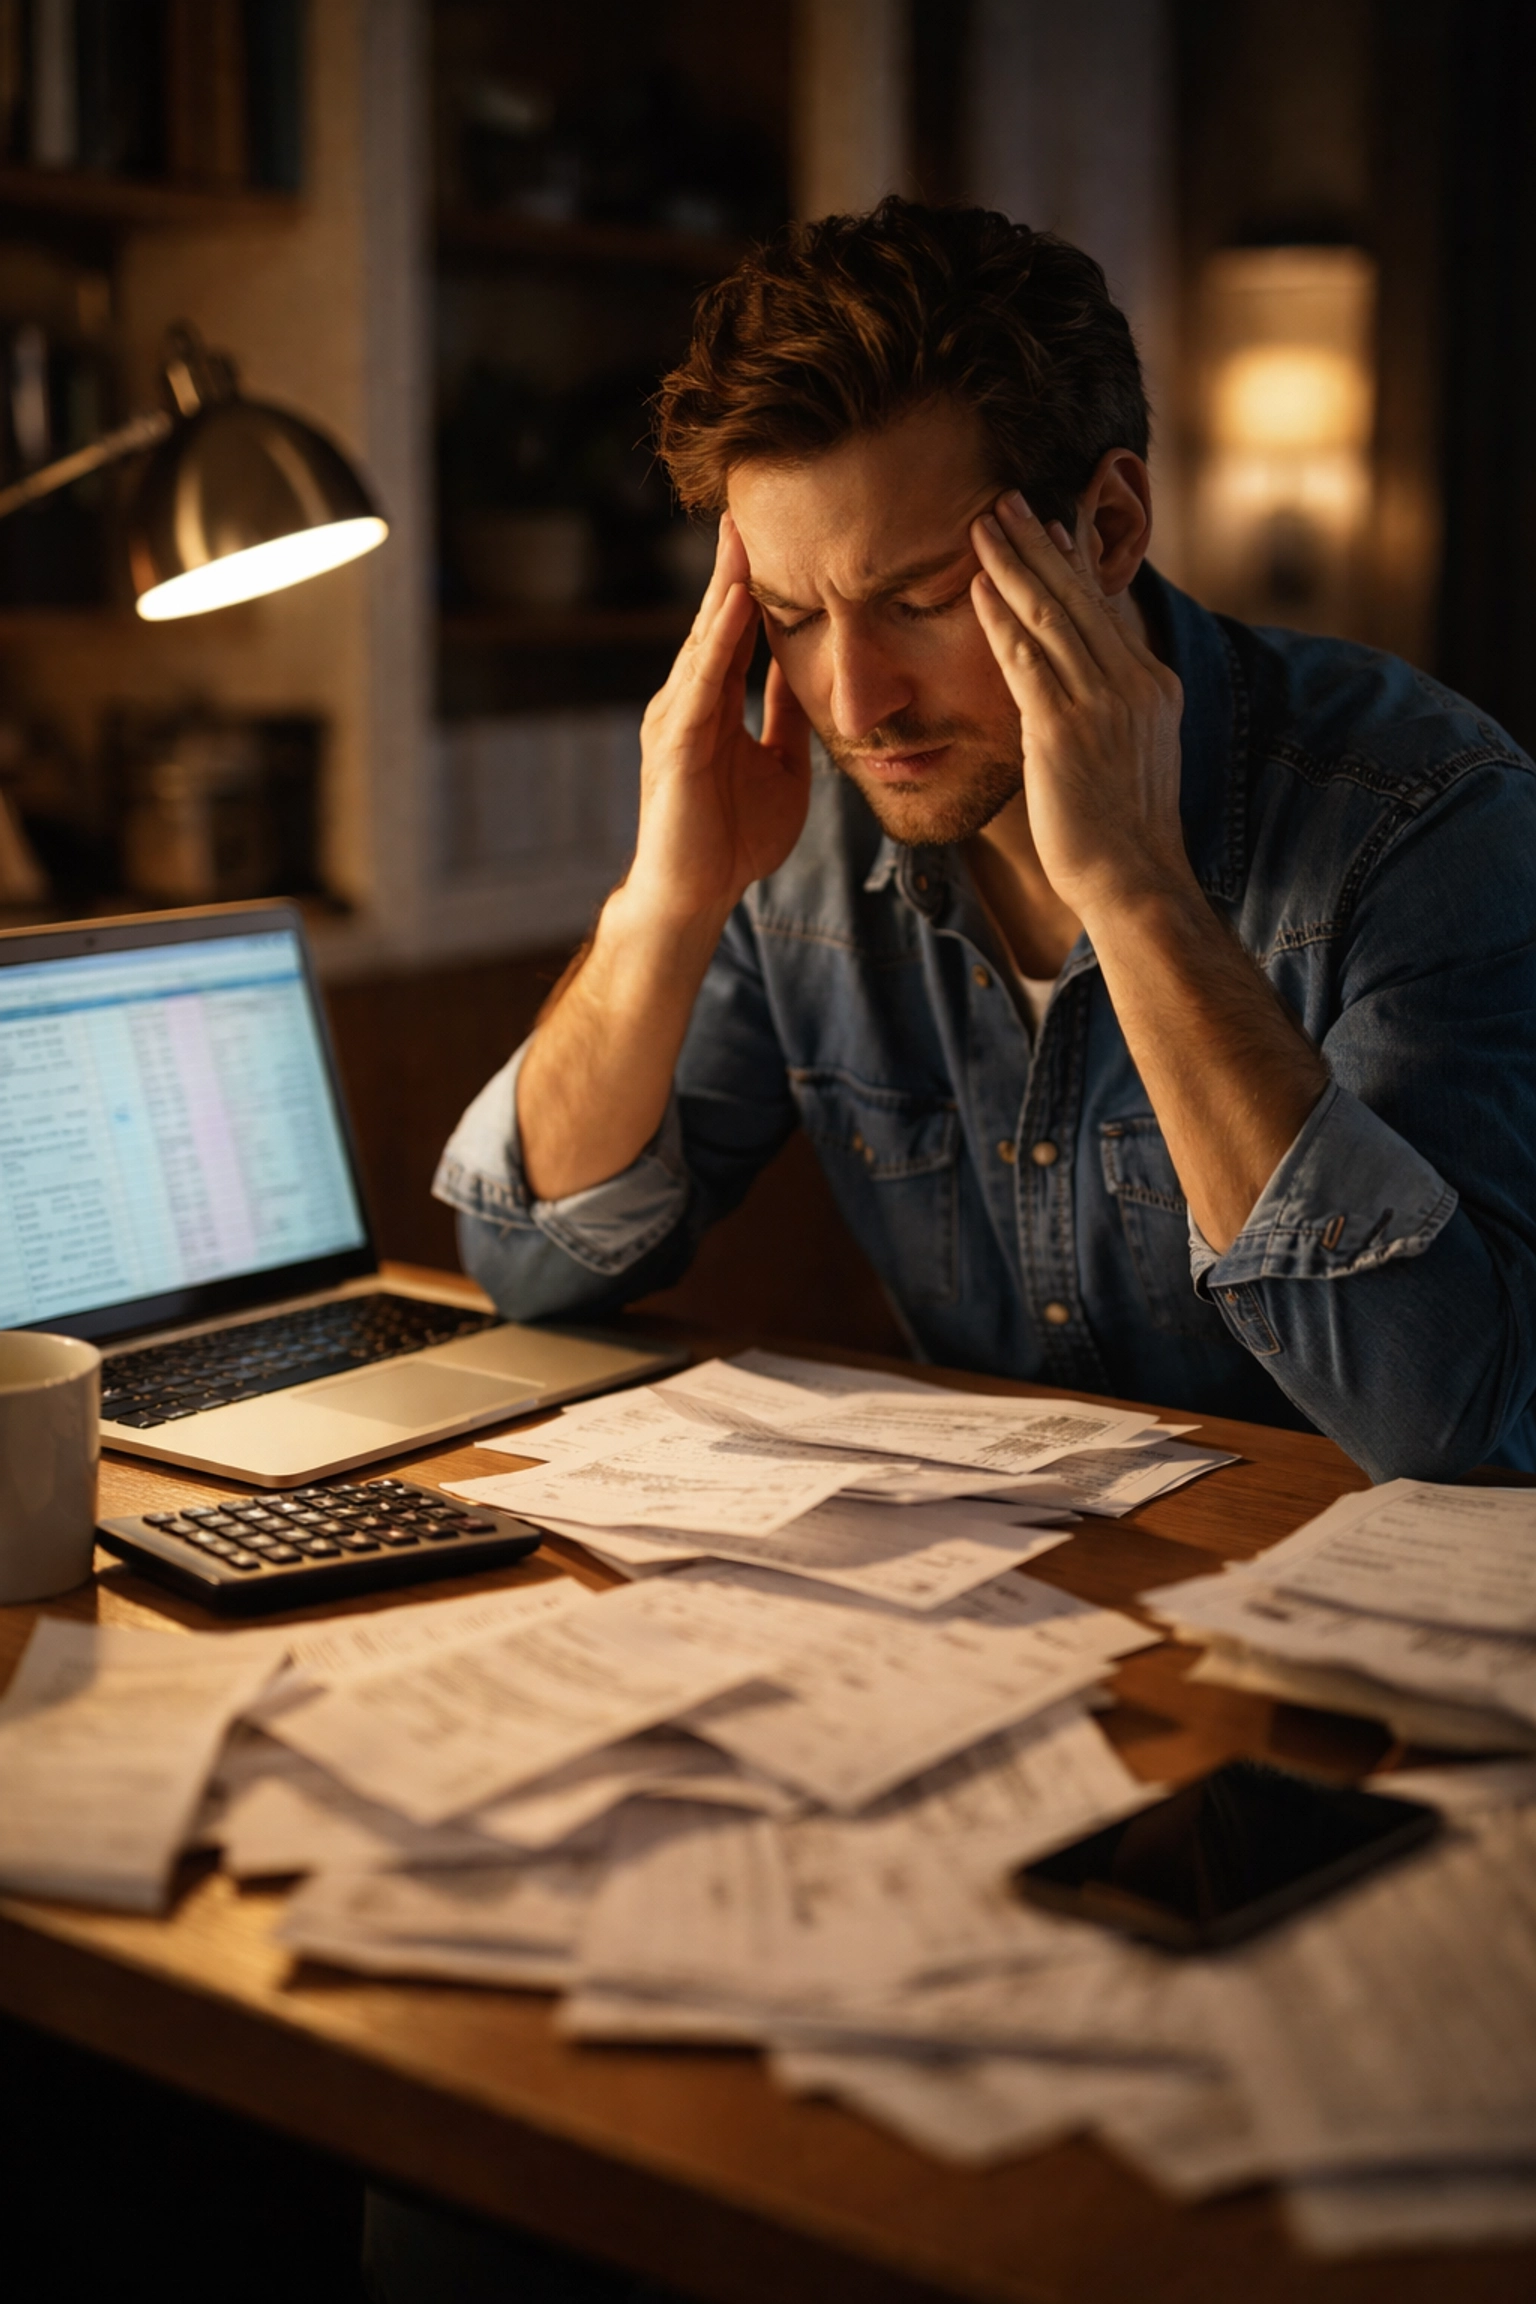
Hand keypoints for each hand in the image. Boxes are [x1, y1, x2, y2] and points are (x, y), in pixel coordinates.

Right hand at [627, 512, 812, 926]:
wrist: (697, 897)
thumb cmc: (734, 840)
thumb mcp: (782, 765)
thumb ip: (786, 718)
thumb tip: (807, 676)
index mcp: (713, 705)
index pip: (734, 632)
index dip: (751, 584)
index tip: (773, 533)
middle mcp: (687, 702)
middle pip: (712, 622)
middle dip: (730, 567)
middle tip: (746, 506)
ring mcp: (677, 720)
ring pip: (704, 641)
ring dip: (723, 588)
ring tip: (741, 537)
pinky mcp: (678, 746)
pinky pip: (702, 683)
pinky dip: (719, 641)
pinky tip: (737, 602)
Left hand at [969, 491, 1187, 924]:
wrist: (1135, 878)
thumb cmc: (1123, 832)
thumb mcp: (1133, 756)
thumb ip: (1111, 711)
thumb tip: (1079, 687)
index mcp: (1152, 685)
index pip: (1106, 608)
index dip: (1073, 562)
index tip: (1048, 525)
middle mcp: (1132, 682)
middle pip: (1079, 594)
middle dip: (1038, 543)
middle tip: (1005, 500)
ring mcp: (1100, 703)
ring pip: (1051, 614)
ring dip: (1012, 563)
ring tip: (983, 523)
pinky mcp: (1063, 728)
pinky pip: (1025, 658)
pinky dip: (999, 617)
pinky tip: (977, 587)